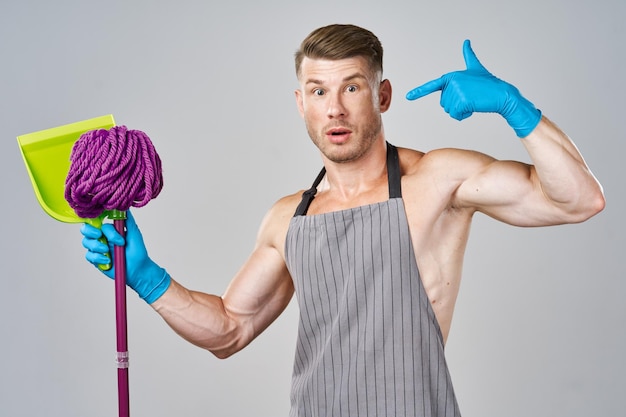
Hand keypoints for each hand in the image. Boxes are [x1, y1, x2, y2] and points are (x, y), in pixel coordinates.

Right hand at [81, 211, 170, 303]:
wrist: (138, 269)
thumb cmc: (137, 251)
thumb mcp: (134, 233)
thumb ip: (127, 220)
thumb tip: (124, 206)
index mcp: (109, 230)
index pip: (96, 220)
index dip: (94, 219)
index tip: (100, 223)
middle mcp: (102, 237)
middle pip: (86, 229)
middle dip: (91, 231)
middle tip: (100, 236)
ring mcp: (98, 248)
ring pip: (86, 242)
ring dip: (97, 246)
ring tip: (108, 250)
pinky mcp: (96, 259)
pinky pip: (89, 256)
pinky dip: (98, 257)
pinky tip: (108, 260)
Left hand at [406, 39, 540, 137]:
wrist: (502, 94)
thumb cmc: (488, 83)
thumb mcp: (476, 68)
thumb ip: (469, 56)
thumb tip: (466, 42)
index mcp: (451, 76)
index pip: (432, 86)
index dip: (419, 92)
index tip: (408, 96)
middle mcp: (451, 82)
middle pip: (444, 104)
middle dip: (457, 105)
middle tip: (471, 97)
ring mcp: (456, 91)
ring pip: (449, 111)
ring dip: (461, 110)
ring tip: (473, 100)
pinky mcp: (461, 101)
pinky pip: (456, 115)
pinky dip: (465, 115)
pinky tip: (474, 107)